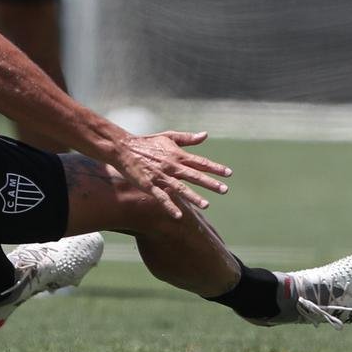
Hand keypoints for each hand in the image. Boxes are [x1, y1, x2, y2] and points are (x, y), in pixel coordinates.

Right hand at [106, 131, 230, 219]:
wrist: (123, 148)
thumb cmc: (147, 142)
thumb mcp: (168, 137)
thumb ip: (187, 138)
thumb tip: (205, 135)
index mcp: (177, 154)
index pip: (200, 162)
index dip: (215, 168)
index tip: (229, 174)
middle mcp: (171, 165)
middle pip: (194, 175)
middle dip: (210, 183)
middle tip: (224, 190)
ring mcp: (160, 176)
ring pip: (180, 188)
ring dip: (193, 197)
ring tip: (206, 205)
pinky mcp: (148, 184)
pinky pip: (161, 197)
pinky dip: (170, 206)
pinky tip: (179, 216)